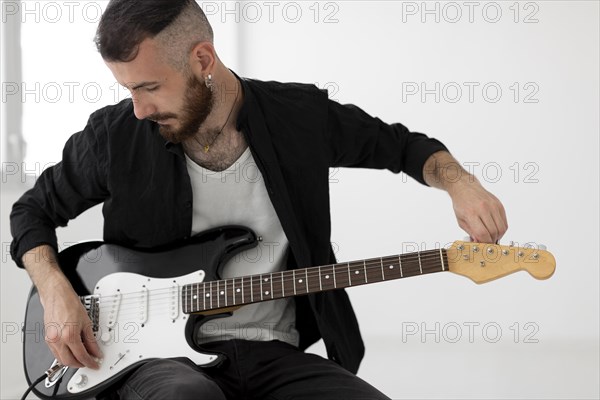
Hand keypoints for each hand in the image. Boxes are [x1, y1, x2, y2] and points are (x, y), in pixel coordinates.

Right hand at [23, 245, 101, 368]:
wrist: (57, 295)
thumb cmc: (70, 303)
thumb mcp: (86, 321)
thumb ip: (91, 339)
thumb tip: (95, 350)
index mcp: (69, 335)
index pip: (81, 356)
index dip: (90, 362)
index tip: (95, 363)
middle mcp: (58, 339)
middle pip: (69, 361)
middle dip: (80, 365)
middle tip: (89, 363)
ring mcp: (51, 340)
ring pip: (61, 359)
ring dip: (72, 361)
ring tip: (82, 358)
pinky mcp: (47, 338)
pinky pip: (56, 352)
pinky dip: (64, 355)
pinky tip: (72, 351)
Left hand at [448, 179, 507, 243]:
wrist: (465, 187)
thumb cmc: (461, 204)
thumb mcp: (461, 220)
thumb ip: (471, 232)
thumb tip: (480, 243)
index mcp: (471, 213)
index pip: (483, 233)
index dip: (484, 243)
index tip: (483, 246)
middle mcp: (484, 208)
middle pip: (494, 232)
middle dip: (491, 241)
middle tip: (487, 242)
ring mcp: (493, 205)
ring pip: (502, 228)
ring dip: (497, 236)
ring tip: (490, 236)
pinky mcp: (499, 204)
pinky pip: (504, 221)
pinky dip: (501, 228)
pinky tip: (494, 229)